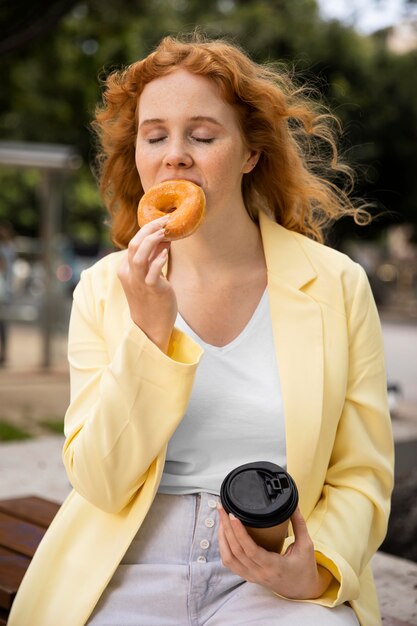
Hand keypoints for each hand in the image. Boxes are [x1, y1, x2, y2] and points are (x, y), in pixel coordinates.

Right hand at [117, 217, 176, 352]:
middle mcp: (129, 274)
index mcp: (126, 269)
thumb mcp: (151, 274)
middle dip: (149, 229)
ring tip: (164, 231)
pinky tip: (167, 252)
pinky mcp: (152, 290)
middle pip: (134, 245)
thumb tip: (165, 237)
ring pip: (138, 256)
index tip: (162, 220)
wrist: (151, 326)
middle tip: (165, 220)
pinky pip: (152, 272)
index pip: (133, 243)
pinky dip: (158, 260)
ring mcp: (139, 282)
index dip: (147, 229)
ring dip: (151, 241)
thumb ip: (155, 256)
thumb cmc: (152, 299)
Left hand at [217, 505, 332, 599]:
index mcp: (274, 566)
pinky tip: (223, 533)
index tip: (233, 515)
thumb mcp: (306, 546)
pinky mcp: (248, 575)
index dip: (239, 533)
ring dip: (222, 537)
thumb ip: (299, 524)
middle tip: (222, 508)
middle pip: (236, 551)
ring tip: (221, 518)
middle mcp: (259, 573)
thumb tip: (293, 503)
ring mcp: (252, 576)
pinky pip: (230, 562)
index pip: (251, 550)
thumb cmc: (305, 569)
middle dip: (226, 528)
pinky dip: (223, 547)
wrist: (302, 591)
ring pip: (229, 558)